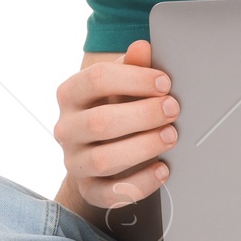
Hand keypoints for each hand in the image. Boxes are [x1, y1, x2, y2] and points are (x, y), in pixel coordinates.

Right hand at [54, 39, 179, 213]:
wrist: (100, 147)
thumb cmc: (115, 107)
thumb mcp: (123, 84)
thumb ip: (133, 66)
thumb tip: (143, 47)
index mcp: (71, 93)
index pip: (96, 79)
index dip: (135, 79)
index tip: (166, 83)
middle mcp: (66, 128)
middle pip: (100, 122)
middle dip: (143, 115)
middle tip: (174, 110)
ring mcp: (74, 161)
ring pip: (103, 160)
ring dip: (143, 147)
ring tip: (171, 136)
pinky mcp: (88, 189)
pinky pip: (110, 193)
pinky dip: (140, 183)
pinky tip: (163, 169)